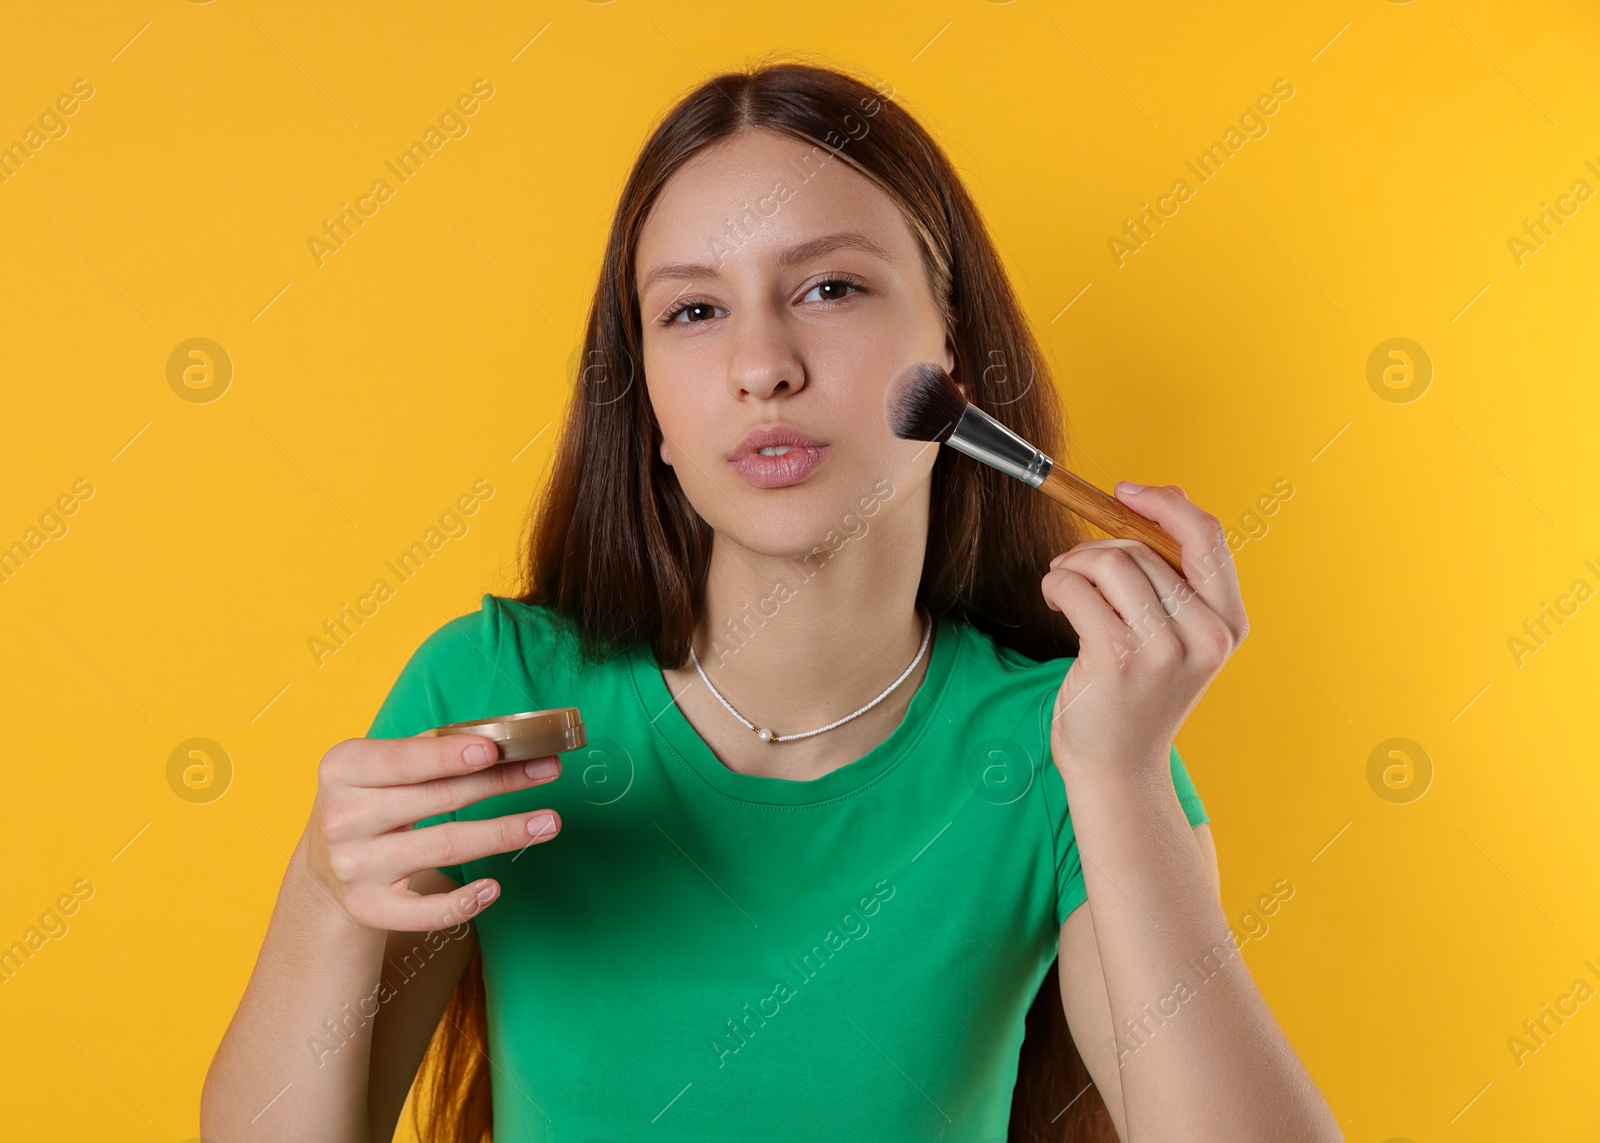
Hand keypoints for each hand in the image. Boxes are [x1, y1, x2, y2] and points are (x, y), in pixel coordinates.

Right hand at [305, 733, 562, 932]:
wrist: (324, 866)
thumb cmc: (369, 800)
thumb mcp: (377, 765)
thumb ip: (428, 748)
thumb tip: (500, 737)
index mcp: (343, 769)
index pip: (402, 760)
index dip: (448, 755)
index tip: (494, 750)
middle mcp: (343, 818)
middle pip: (437, 799)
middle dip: (500, 783)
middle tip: (548, 770)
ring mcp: (355, 866)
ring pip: (444, 847)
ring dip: (503, 833)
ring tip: (548, 822)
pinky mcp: (370, 908)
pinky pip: (424, 911)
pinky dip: (463, 901)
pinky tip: (494, 887)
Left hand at [1040, 483, 1248, 777]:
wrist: (1118, 768)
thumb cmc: (1139, 694)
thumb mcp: (1174, 634)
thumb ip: (1174, 572)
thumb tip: (1166, 492)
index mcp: (1228, 624)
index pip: (1207, 537)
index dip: (1165, 505)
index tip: (1125, 492)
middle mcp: (1205, 636)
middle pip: (1143, 549)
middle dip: (1097, 548)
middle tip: (1072, 569)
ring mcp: (1163, 651)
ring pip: (1109, 562)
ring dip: (1073, 566)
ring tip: (1063, 587)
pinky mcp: (1118, 660)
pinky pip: (1076, 588)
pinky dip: (1056, 584)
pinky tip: (1056, 603)